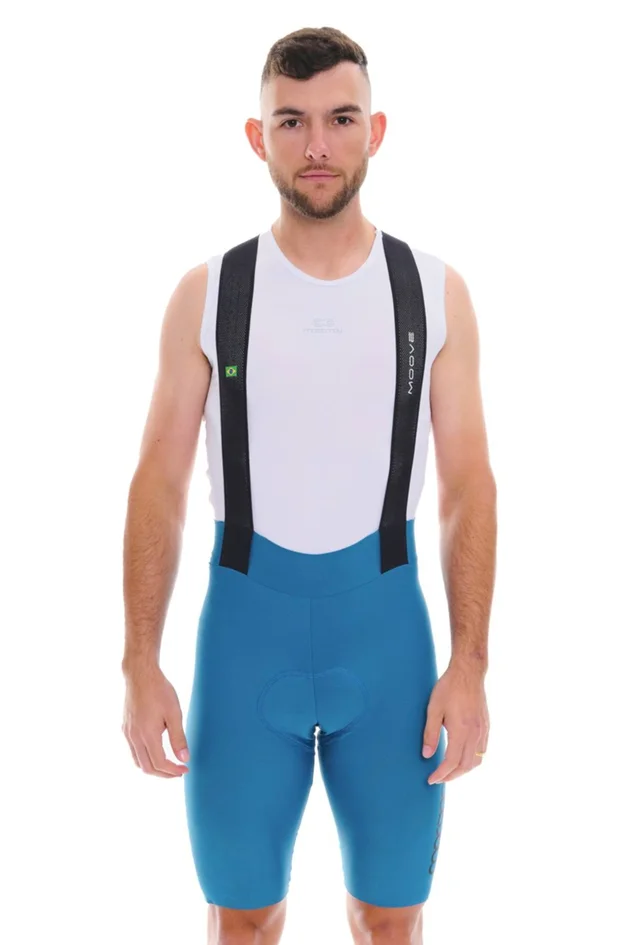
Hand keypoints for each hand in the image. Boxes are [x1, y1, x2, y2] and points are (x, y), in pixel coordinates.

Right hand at [122, 665, 189, 776]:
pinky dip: (144, 758)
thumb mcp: (174, 713)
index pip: (160, 764)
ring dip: (153, 768)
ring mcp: (127, 733)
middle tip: (178, 772)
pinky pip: (133, 751)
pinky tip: (155, 751)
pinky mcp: (125, 728)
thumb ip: (178, 738)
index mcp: (147, 734)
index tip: (186, 769)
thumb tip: (184, 758)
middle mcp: (134, 737)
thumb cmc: (159, 691)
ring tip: (168, 765)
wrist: (140, 674)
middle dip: (164, 774)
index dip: (173, 771)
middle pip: (147, 768)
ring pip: (137, 761)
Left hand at [422, 661, 488, 784]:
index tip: (431, 779)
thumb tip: (427, 755)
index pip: (451, 762)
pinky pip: (482, 751)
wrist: (468, 673)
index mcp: (461, 730)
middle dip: (451, 776)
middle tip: (438, 779)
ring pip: (476, 761)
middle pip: (465, 766)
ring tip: (449, 771)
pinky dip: (472, 760)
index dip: (441, 774)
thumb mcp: (434, 709)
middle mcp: (475, 734)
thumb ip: (430, 733)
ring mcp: (483, 731)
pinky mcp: (486, 727)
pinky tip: (463, 758)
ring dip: (463, 770)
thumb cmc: (449, 688)